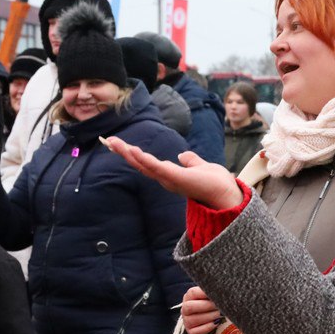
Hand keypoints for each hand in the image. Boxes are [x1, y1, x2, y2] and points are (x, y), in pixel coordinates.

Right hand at [102, 137, 242, 208]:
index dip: (133, 154)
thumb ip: (191, 161)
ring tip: (113, 142)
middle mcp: (166, 179)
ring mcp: (169, 179)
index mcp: (170, 175)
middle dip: (124, 152)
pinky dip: (144, 159)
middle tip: (108, 140)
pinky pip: (156, 167)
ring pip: (144, 165)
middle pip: (140, 164)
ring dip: (128, 153)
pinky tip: (132, 150)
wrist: (227, 193)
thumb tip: (182, 155)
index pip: (147, 163)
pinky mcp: (175, 178)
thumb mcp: (200, 166)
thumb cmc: (216, 183)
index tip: (119, 144)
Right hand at [181, 286, 221, 333]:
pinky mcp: (191, 333)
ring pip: (193, 320)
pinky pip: (197, 331)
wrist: (214, 322)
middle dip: (206, 306)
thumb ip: (213, 293)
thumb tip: (221, 290)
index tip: (217, 294)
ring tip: (219, 314)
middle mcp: (185, 309)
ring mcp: (187, 322)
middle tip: (218, 306)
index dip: (205, 293)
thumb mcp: (212, 297)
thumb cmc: (213, 305)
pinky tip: (216, 323)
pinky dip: (208, 327)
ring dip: (209, 316)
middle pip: (189, 307)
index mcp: (190, 297)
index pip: (193, 292)